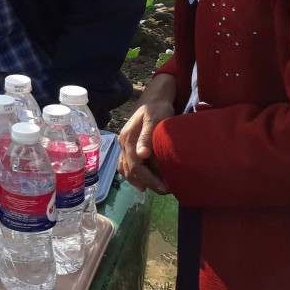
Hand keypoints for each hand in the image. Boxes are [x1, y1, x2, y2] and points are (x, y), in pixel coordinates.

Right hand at [118, 73, 175, 193]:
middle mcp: (123, 144)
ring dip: (139, 181)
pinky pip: (126, 164)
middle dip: (147, 183)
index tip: (164, 187)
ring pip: (126, 169)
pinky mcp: (128, 145)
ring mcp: (124, 145)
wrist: (153, 99)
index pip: (135, 166)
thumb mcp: (154, 120)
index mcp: (128, 139)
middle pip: (130, 170)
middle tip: (165, 190)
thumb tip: (141, 155)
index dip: (149, 179)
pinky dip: (133, 175)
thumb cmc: (157, 109)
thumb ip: (147, 137)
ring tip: (155, 188)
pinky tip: (142, 181)